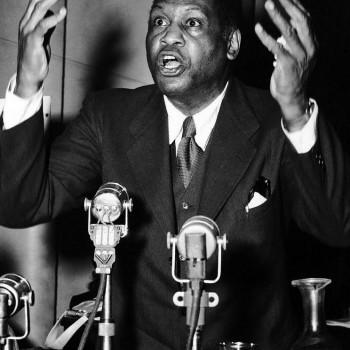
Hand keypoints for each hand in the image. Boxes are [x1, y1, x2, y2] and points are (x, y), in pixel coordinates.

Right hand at [15, 0, 65, 97]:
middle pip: (36, 3)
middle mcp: (25, 24)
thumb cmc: (36, 57)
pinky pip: (43, 25)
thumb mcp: (42, 39)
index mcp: (27, 23)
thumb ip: (47, 28)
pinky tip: (62, 13)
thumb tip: (54, 16)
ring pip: (39, 10)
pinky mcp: (33, 39)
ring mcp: (28, 31)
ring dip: (50, 1)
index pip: (34, 3)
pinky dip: (54, 18)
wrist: (29, 74)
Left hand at [255, 0, 317, 130]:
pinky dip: (266, 37)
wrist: (293, 98)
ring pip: (289, 31)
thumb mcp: (296, 57)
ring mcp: (300, 57)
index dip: (297, 6)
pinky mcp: (288, 65)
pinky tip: (258, 28)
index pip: (307, 19)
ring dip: (277, 16)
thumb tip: (283, 30)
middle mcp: (309, 48)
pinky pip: (276, 47)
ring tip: (268, 4)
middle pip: (301, 21)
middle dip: (289, 5)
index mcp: (313, 44)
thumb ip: (292, 43)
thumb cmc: (292, 77)